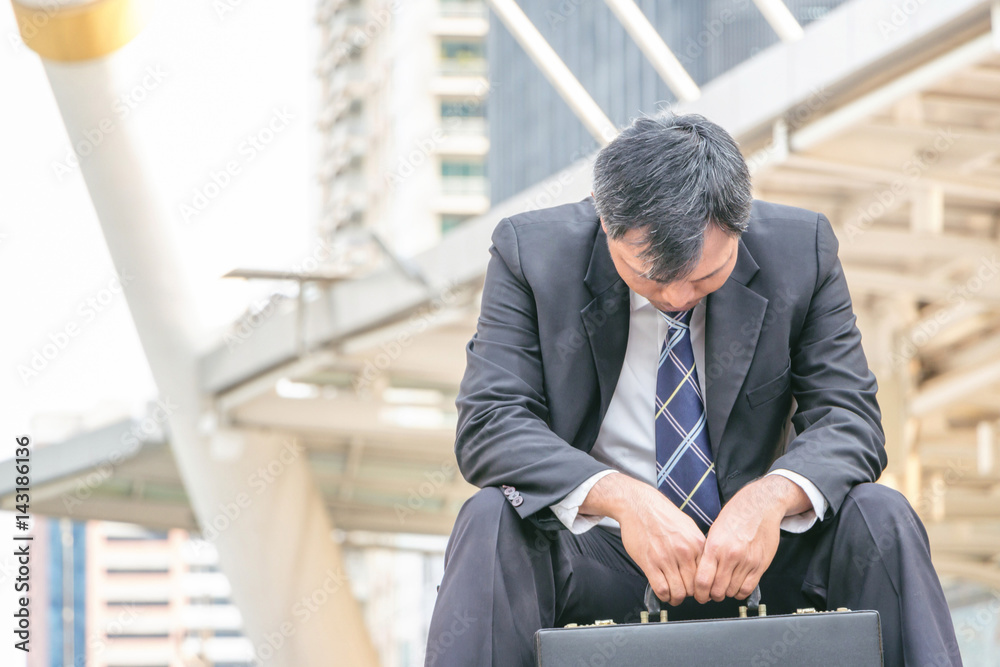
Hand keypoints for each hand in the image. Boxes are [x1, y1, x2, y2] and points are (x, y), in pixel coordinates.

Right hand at [581, 473, 704, 605]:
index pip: (707, 575)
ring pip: (679, 592)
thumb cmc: (661, 514)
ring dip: (677, 598)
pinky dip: (664, 596)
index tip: (699, 590)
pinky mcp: (649, 562)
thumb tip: (704, 564)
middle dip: (690, 594)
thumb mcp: (688, 526)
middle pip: (694, 587)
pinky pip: (662, 589)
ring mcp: (666, 558)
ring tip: (674, 596)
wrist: (639, 504)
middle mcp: (684, 552)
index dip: (703, 587)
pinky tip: (663, 593)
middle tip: (685, 593)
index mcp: (696, 543)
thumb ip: (697, 545)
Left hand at [692, 475, 804, 602]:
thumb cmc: (735, 516)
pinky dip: (740, 592)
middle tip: (711, 593)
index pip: (702, 580)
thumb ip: (708, 552)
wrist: (759, 506)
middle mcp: (730, 555)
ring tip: (724, 587)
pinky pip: (747, 588)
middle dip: (712, 595)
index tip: (699, 595)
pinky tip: (736, 586)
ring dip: (726, 593)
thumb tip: (701, 574)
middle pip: (717, 590)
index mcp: (714, 546)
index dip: (698, 593)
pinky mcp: (760, 565)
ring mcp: (746, 561)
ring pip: (732, 591)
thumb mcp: (714, 531)